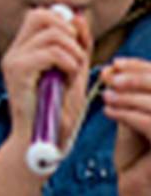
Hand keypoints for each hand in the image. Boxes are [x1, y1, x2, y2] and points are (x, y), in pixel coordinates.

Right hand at [1, 7, 92, 151]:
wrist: (43, 139)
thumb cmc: (58, 110)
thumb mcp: (74, 72)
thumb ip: (78, 45)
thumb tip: (78, 17)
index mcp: (24, 50)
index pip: (41, 14)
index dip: (64, 22)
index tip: (76, 46)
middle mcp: (14, 52)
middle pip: (42, 15)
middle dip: (69, 32)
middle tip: (75, 58)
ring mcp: (12, 61)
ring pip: (52, 34)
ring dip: (73, 52)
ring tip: (72, 72)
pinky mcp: (17, 72)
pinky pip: (50, 53)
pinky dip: (68, 63)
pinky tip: (66, 78)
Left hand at [104, 58, 150, 191]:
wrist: (139, 184)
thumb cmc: (137, 151)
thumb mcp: (132, 115)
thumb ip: (126, 93)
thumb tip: (110, 69)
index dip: (141, 67)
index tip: (116, 64)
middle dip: (136, 78)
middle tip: (110, 79)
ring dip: (128, 96)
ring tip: (106, 97)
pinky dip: (128, 114)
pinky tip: (110, 111)